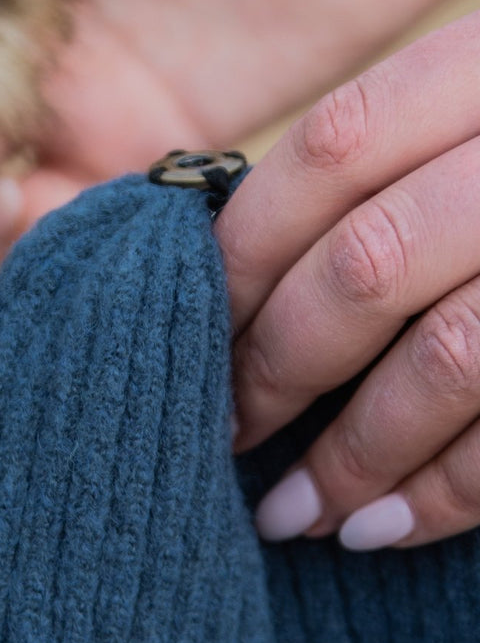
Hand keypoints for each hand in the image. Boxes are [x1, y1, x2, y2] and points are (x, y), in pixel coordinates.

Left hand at [220, 13, 479, 550]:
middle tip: (225, 433)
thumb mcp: (477, 114)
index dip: (246, 248)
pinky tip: (383, 528)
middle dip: (278, 364)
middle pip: (372, 260)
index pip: (333, 147)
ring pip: (449, 357)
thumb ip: (388, 164)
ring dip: (353, 457)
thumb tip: (219, 272)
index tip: (191, 328)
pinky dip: (448, 494)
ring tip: (289, 514)